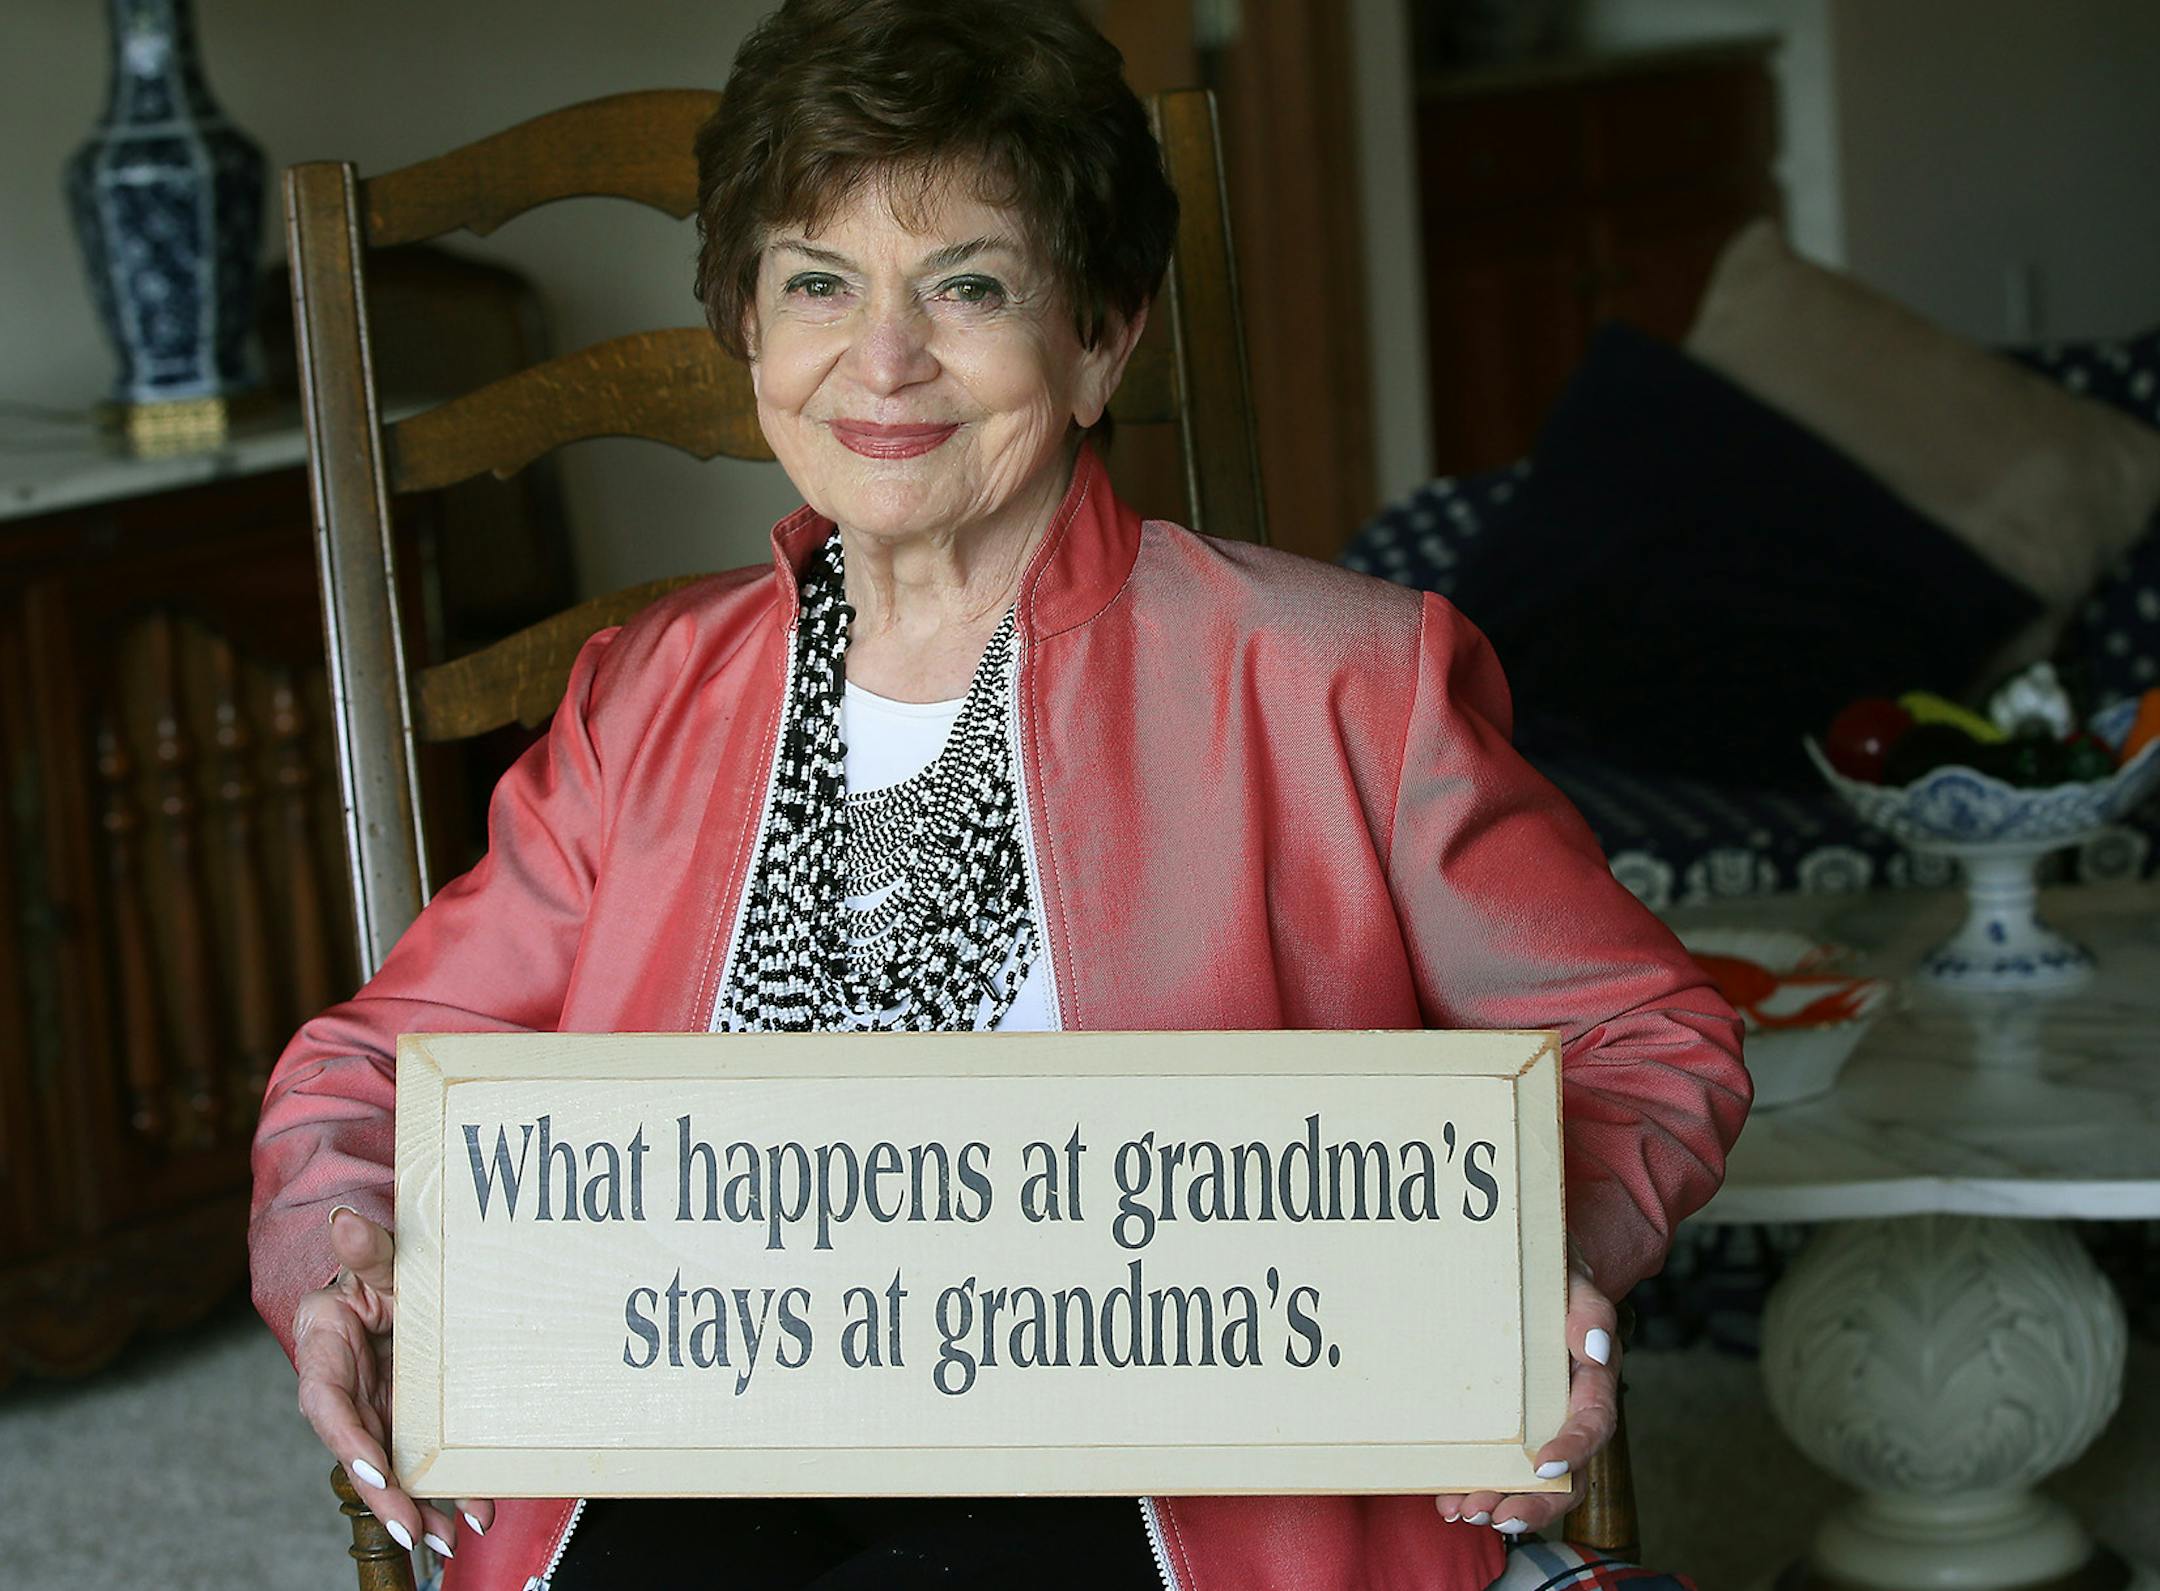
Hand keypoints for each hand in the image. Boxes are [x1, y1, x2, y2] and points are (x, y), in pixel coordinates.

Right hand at [293, 1208, 495, 1560]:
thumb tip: (344, 1222)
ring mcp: (375, 1405)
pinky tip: (469, 1512)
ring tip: (446, 1538)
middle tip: (418, 1532)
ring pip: (389, 1466)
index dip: (349, 1442)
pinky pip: (419, 1457)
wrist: (403, 1274)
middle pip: (359, 1450)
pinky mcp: (404, 1417)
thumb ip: (368, 1248)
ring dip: (416, 1506)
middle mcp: (345, 1385)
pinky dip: (442, 1487)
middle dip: (387, 1497)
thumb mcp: (384, 1256)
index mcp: (326, 1342)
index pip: (326, 1402)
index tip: (375, 1475)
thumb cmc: (387, 1264)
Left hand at [1433, 1259, 1618, 1538]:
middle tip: (1498, 1514)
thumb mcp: (1568, 1275)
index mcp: (1589, 1379)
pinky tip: (1445, 1499)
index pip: (1594, 1424)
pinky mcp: (1501, 1424)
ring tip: (1463, 1511)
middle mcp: (1565, 1409)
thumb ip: (1587, 1307)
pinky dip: (1472, 1486)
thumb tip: (1596, 1347)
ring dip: (1501, 1503)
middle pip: (1567, 1473)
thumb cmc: (1546, 1269)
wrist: (1515, 1256)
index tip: (1544, 1467)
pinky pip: (1495, 1466)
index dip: (1574, 1451)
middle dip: (1535, 1502)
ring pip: (1530, 1481)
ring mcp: (1534, 1421)